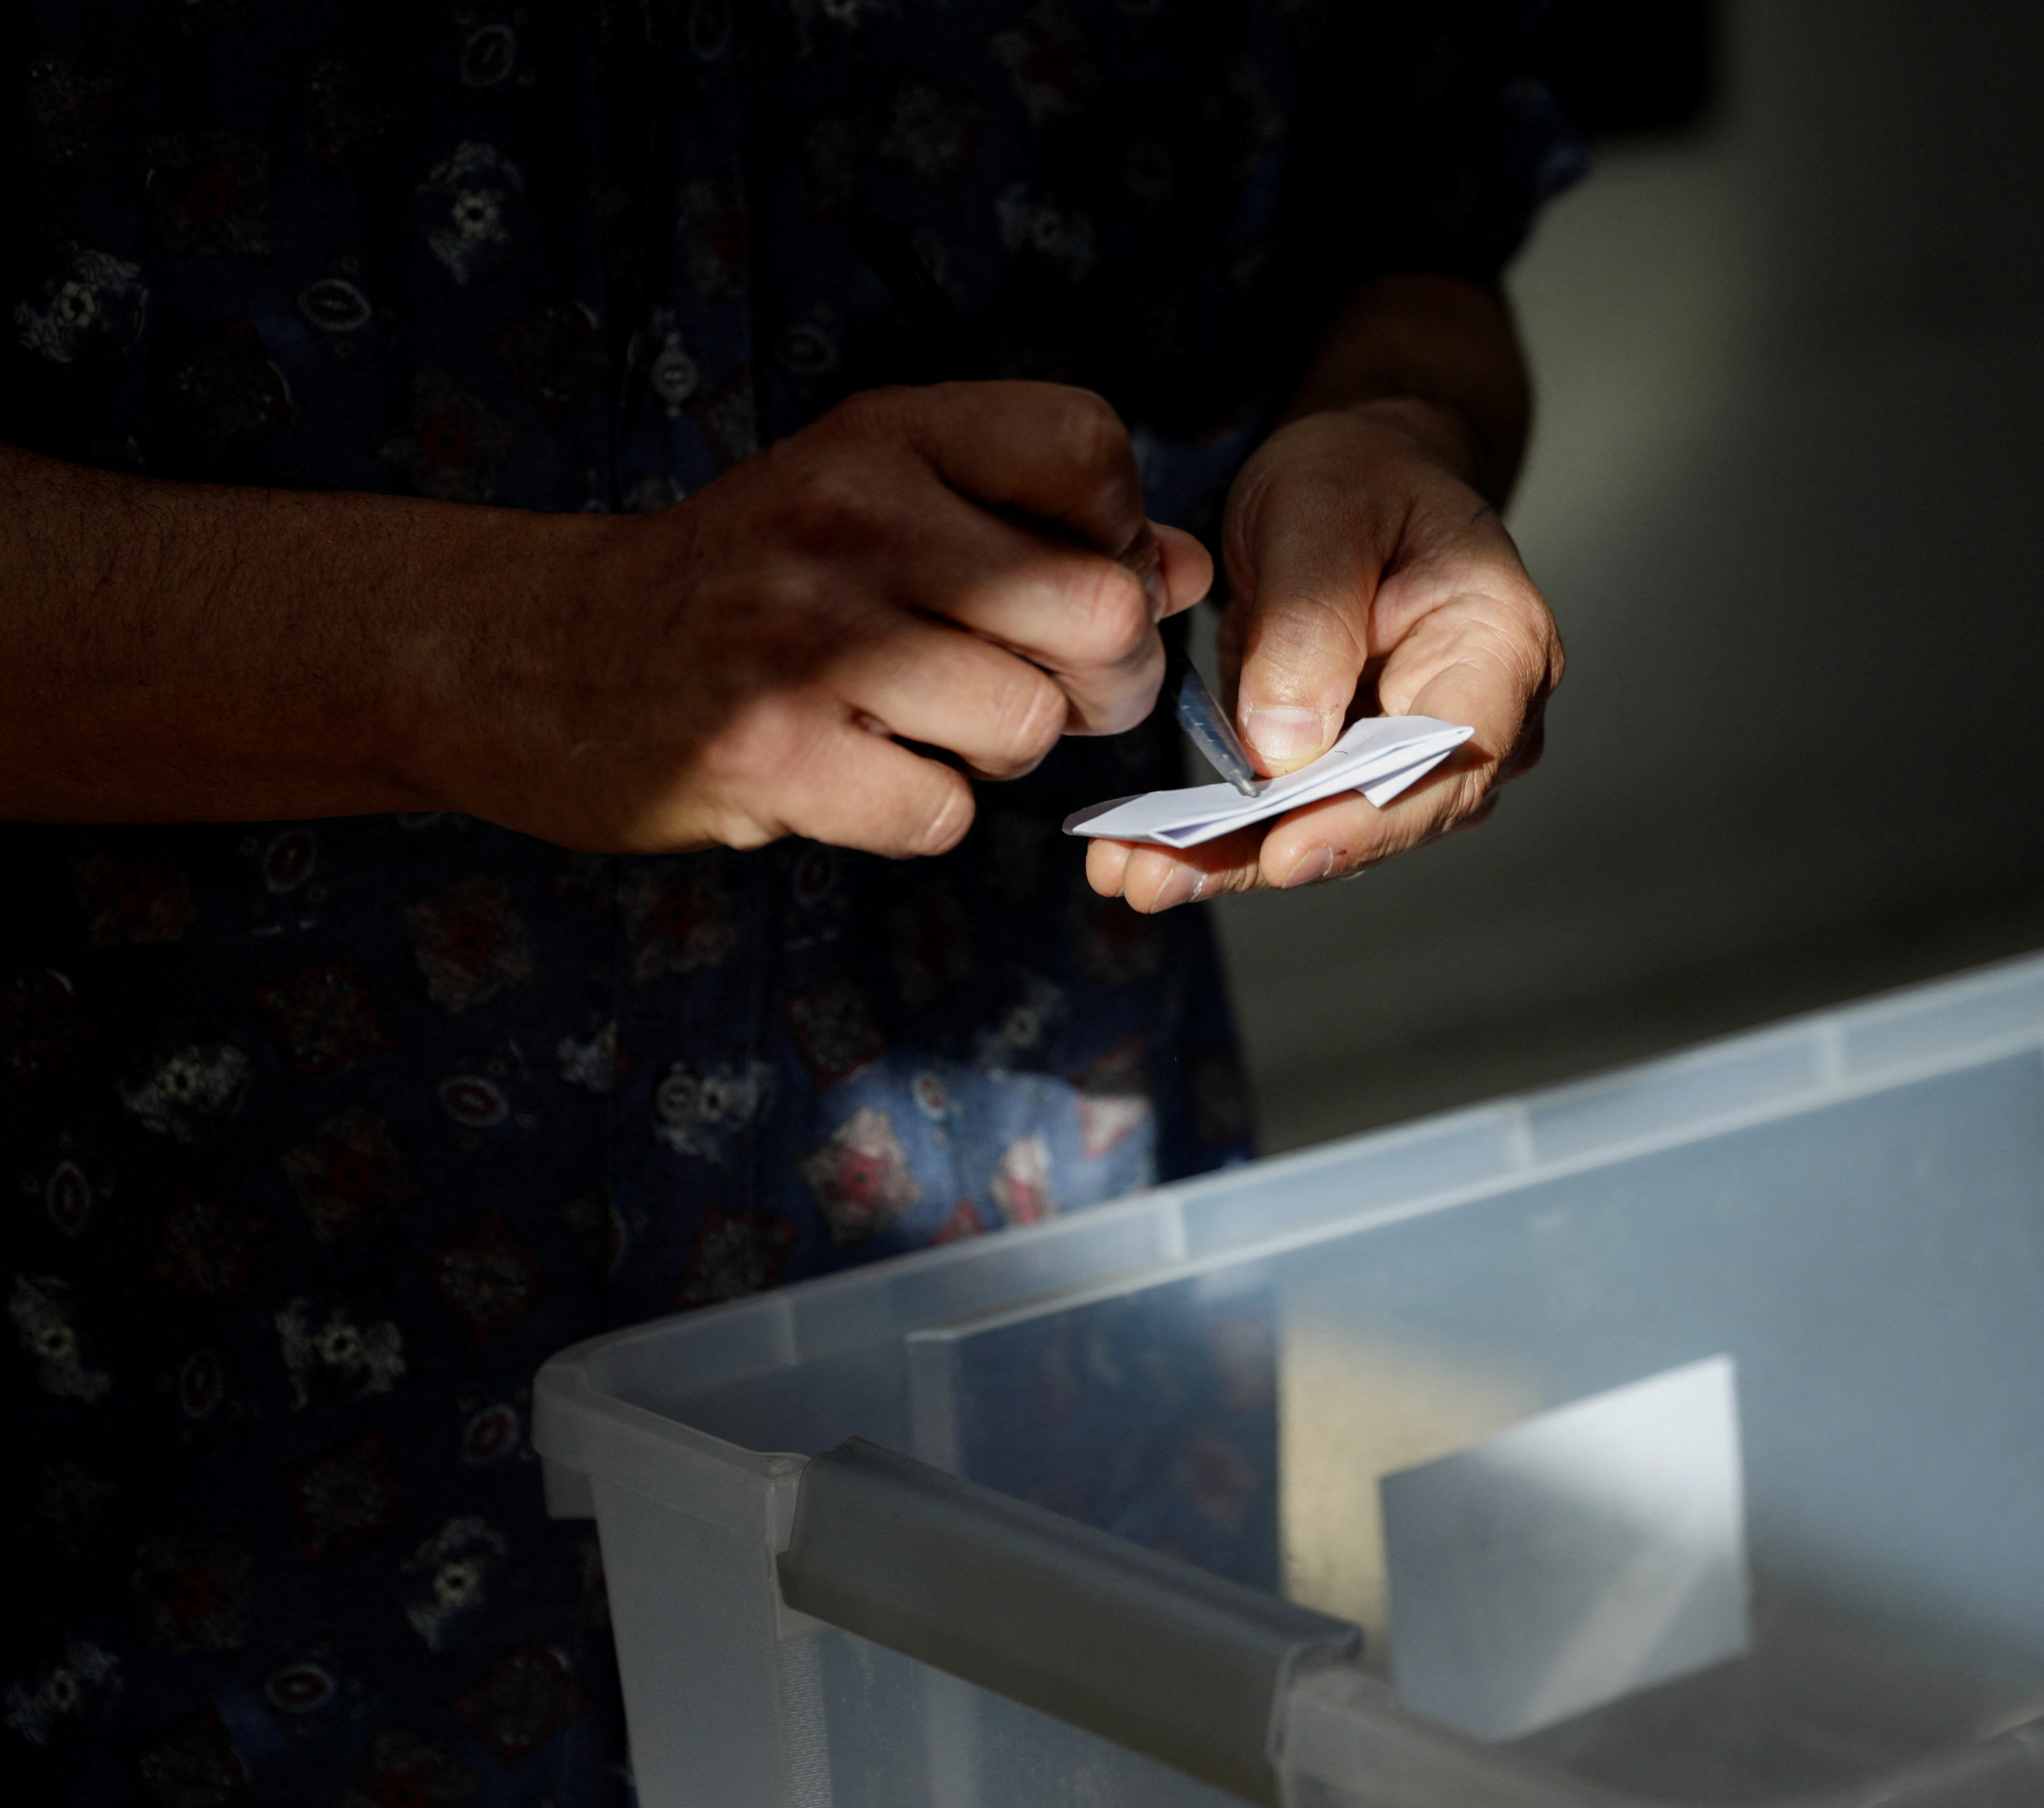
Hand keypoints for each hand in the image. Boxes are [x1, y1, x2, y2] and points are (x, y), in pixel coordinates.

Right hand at [434, 382, 1210, 856]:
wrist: (532, 653)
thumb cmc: (743, 585)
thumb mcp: (880, 507)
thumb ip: (1041, 529)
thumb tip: (1190, 570)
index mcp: (884, 435)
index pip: (1093, 449)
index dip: (1121, 534)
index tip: (1069, 576)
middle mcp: (849, 517)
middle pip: (1100, 611)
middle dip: (1105, 680)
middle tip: (1047, 692)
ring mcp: (806, 638)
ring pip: (1029, 725)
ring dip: (1005, 754)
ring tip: (929, 728)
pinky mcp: (771, 755)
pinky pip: (942, 815)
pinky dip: (922, 815)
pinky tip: (859, 774)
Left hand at [1084, 401, 1560, 910]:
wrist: (1357, 486)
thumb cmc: (1357, 479)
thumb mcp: (1320, 510)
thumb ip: (1310, 619)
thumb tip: (1283, 751)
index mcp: (1500, 643)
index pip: (1454, 753)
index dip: (1373, 814)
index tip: (1290, 850)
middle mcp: (1480, 721)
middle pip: (1388, 816)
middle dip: (1272, 854)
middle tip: (1160, 877)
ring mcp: (1421, 761)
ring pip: (1333, 832)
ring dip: (1228, 859)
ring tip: (1129, 874)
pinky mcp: (1355, 775)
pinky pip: (1294, 820)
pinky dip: (1218, 841)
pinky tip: (1142, 859)